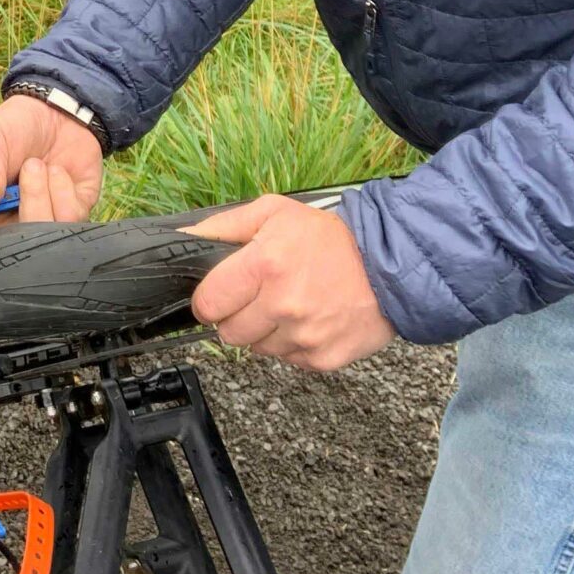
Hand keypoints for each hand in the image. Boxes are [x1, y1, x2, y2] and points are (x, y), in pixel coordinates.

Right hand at [0, 93, 104, 241]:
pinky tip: (56, 171)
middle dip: (15, 214)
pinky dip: (61, 189)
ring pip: (41, 234)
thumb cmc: (13, 129)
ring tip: (34, 165)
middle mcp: (10, 227)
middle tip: (15, 183)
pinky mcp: (74, 217)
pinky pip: (69, 219)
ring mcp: (43, 225)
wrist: (58, 112)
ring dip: (38, 192)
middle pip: (9, 253)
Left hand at [185, 196, 392, 372]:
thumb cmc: (330, 237)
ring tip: (292, 305)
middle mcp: (283, 304)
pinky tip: (310, 320)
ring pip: (257, 349)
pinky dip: (294, 344)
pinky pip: (288, 360)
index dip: (211, 298)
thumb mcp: (274, 213)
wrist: (389, 264)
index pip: (208, 303)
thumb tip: (183, 236)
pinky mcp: (322, 359)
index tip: (222, 293)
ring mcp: (304, 336)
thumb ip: (224, 226)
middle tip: (262, 296)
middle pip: (228, 333)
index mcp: (265, 265)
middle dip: (238, 315)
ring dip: (267, 331)